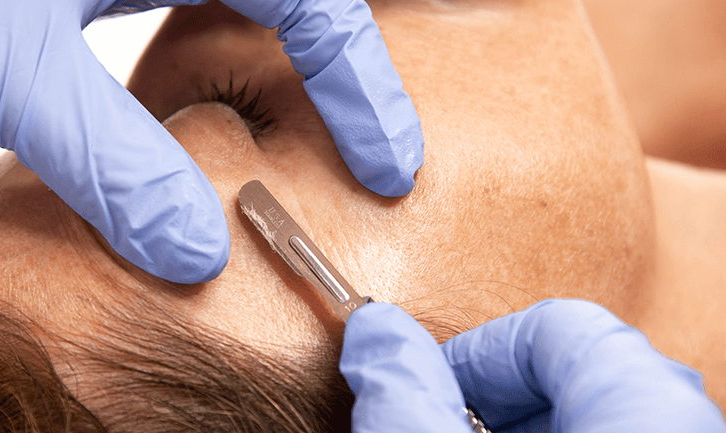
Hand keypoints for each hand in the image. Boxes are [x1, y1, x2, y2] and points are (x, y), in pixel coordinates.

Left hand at [0, 0, 422, 283]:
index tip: (391, 167)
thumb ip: (106, 156)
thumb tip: (193, 252)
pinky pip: (192, 8)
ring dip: (295, 63)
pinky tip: (220, 103)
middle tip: (378, 153)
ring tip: (324, 129)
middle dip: (349, 70)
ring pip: (246, 3)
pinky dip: (225, 58)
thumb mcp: (4, 57)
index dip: (365, 86)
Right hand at [341, 300, 725, 431]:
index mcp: (646, 416)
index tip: (432, 383)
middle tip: (449, 425)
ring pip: (600, 409)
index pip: (564, 327)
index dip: (482, 349)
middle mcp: (684, 428)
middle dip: (497, 391)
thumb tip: (374, 333)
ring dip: (522, 421)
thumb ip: (407, 401)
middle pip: (583, 365)